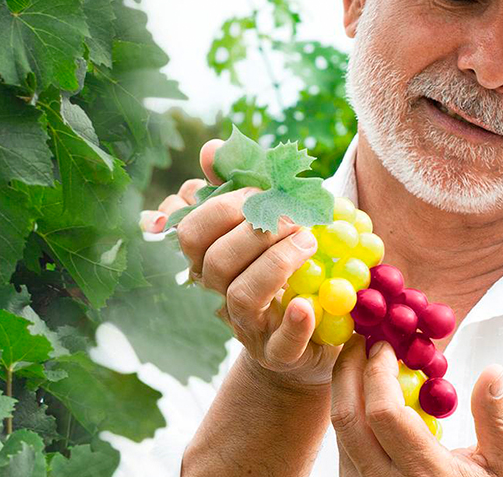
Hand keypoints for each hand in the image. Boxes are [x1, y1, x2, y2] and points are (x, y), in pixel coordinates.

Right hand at [146, 138, 340, 387]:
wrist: (311, 336)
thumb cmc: (286, 269)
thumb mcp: (264, 224)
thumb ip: (238, 186)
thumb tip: (210, 150)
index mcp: (210, 259)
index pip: (191, 231)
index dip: (221, 206)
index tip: (257, 190)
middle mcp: (221, 293)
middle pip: (214, 261)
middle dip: (253, 230)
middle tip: (292, 215)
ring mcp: (249, 326)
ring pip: (242, 295)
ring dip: (276, 263)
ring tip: (309, 241)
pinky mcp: (281, 353)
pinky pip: (282, 343)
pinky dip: (295, 323)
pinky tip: (307, 305)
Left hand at [330, 338, 502, 476]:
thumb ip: (497, 420)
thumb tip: (493, 373)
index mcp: (426, 473)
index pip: (385, 414)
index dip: (378, 371)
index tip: (386, 347)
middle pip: (348, 418)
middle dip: (349, 371)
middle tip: (361, 342)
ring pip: (339, 432)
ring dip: (344, 390)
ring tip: (361, 364)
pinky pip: (342, 446)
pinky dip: (349, 413)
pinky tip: (364, 395)